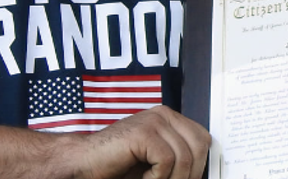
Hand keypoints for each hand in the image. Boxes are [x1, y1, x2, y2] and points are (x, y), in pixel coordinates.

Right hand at [77, 105, 209, 178]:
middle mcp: (163, 115)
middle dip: (189, 173)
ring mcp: (153, 121)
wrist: (84, 163)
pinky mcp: (143, 132)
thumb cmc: (117, 166)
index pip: (202, 138)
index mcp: (169, 119)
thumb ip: (178, 160)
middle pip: (199, 146)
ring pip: (185, 156)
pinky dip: (157, 178)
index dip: (199, 164)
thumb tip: (200, 174)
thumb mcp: (156, 162)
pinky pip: (167, 160)